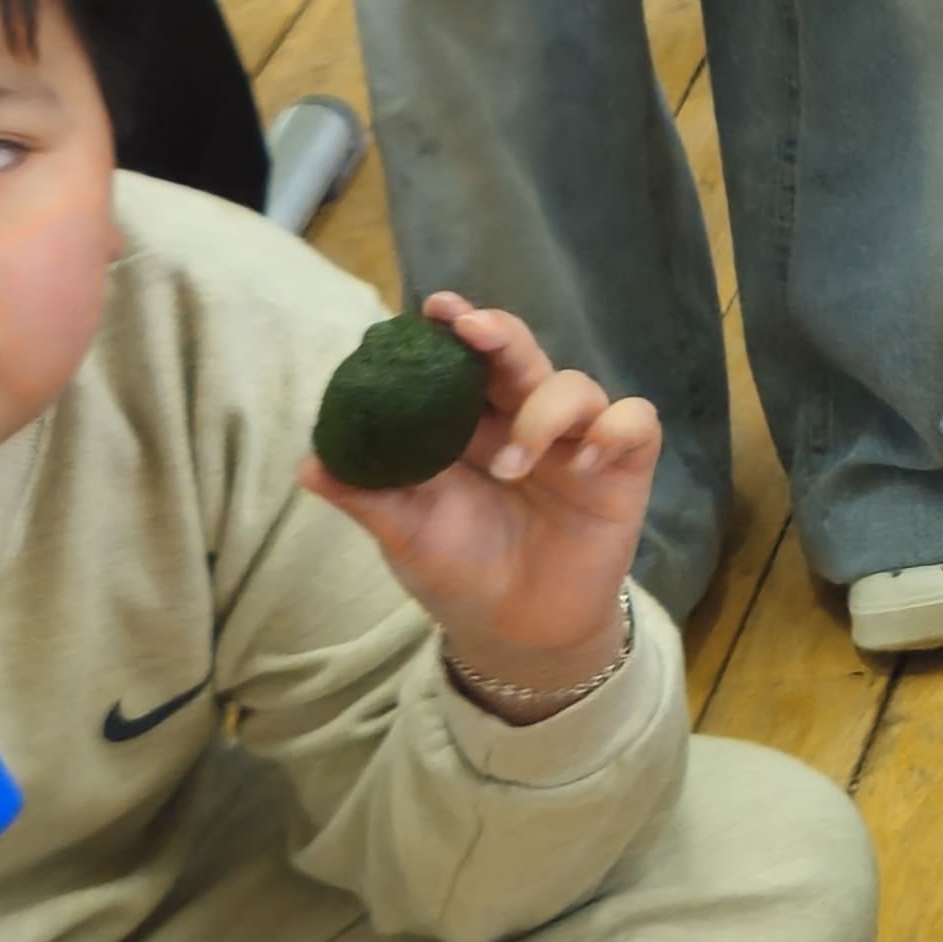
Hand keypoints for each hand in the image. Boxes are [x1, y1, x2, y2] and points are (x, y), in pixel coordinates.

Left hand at [290, 291, 657, 700]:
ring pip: (576, 386)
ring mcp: (577, 441)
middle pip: (521, 355)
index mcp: (470, 425)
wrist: (518, 631)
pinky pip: (635, 422)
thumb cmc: (459, 571)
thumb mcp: (406, 536)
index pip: (465, 361)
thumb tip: (307, 465)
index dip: (454, 329)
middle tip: (472, 330)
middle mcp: (524, 419)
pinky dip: (615, 429)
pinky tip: (586, 462)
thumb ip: (368, 497)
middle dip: (500, 334)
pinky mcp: (623, 467)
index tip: (433, 310)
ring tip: (513, 465)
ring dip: (544, 413)